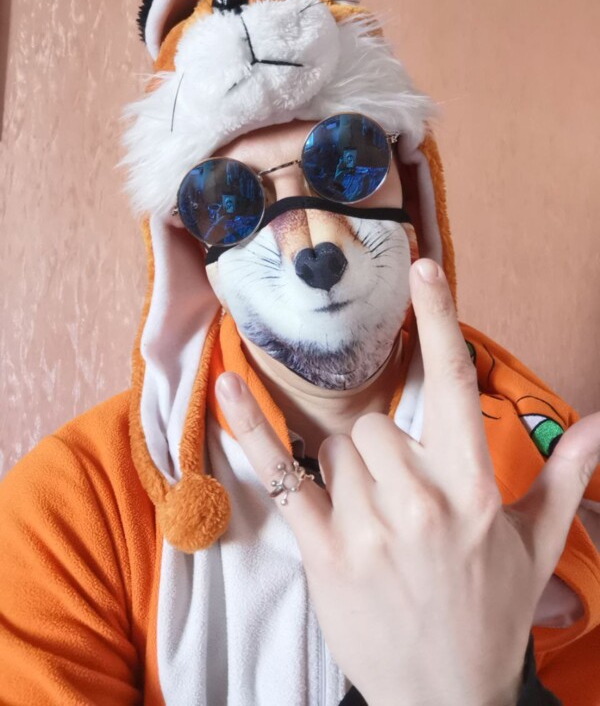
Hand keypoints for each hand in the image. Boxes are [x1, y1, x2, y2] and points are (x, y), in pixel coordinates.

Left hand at [215, 258, 599, 705]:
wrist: (445, 698)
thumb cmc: (488, 615)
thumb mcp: (533, 546)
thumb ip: (562, 477)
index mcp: (472, 489)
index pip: (456, 384)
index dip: (439, 319)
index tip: (423, 268)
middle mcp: (420, 501)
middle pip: (375, 426)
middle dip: (379, 452)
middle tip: (396, 502)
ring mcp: (368, 527)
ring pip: (336, 452)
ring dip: (346, 475)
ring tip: (373, 527)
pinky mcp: (324, 552)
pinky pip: (281, 476)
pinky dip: (249, 431)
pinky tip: (225, 388)